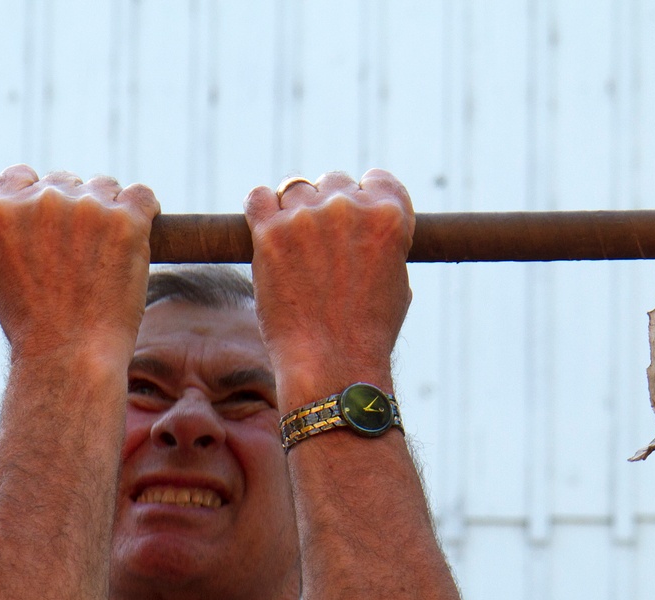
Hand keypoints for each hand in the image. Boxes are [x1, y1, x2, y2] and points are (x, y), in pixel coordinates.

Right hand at [0, 165, 159, 365]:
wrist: (70, 359)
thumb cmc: (35, 331)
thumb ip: (11, 237)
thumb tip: (31, 216)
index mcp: (1, 212)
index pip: (21, 177)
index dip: (37, 198)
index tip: (51, 223)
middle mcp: (42, 201)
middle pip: (66, 182)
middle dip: (76, 212)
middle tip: (84, 256)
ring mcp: (86, 207)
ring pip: (105, 189)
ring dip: (110, 214)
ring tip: (108, 260)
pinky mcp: (126, 221)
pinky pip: (142, 196)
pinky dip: (144, 211)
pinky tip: (139, 237)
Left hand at [244, 170, 414, 403]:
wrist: (331, 365)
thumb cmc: (367, 335)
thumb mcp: (397, 284)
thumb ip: (385, 246)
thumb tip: (366, 233)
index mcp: (389, 215)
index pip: (375, 180)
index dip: (363, 199)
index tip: (352, 221)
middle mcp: (349, 207)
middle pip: (334, 182)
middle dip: (327, 208)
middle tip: (319, 246)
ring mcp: (306, 218)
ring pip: (295, 190)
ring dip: (293, 212)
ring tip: (293, 251)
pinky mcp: (270, 233)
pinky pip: (258, 198)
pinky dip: (259, 208)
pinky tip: (264, 230)